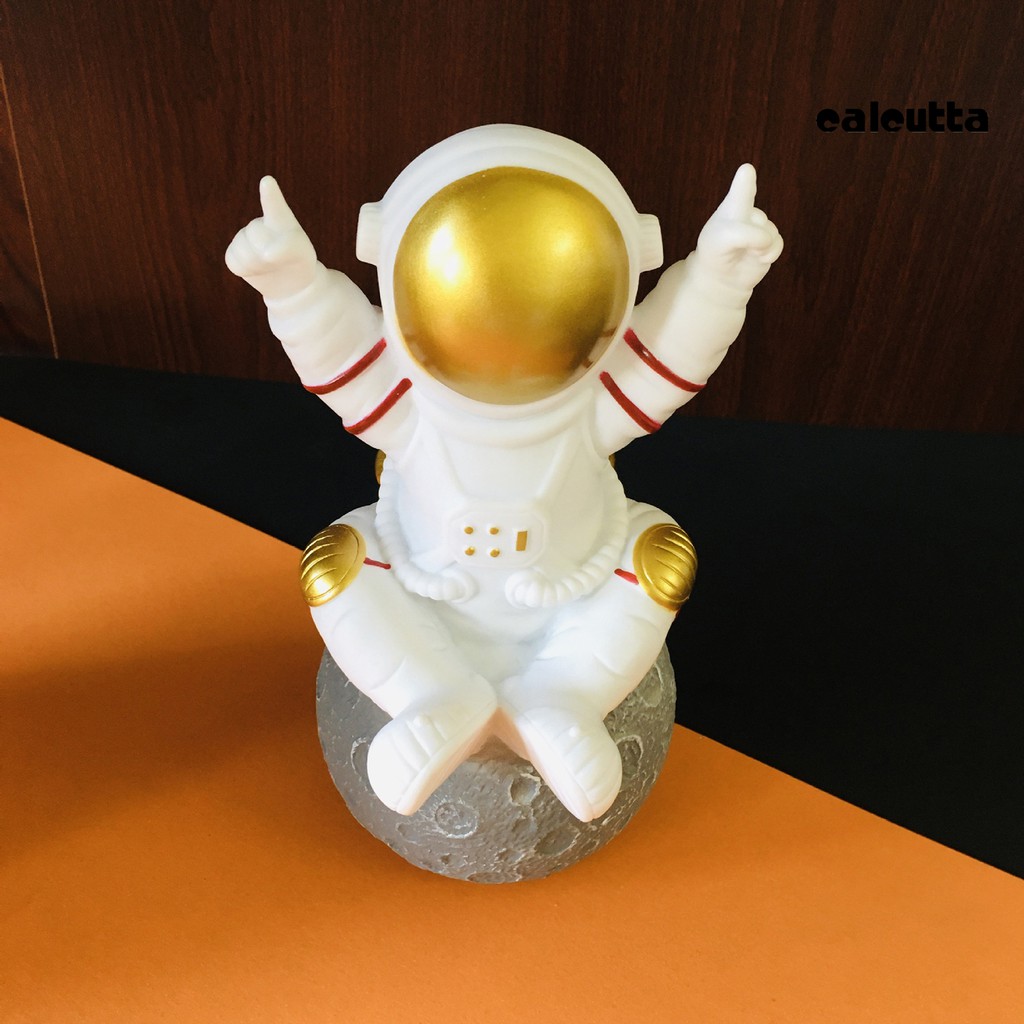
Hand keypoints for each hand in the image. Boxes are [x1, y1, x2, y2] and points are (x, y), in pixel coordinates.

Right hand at [225, 176, 317, 299]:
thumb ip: (288, 249)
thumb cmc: (300, 263)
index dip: (270, 195)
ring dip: (258, 265)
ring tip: (270, 265)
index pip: (274, 205)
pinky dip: (246, 270)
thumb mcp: (303, 255)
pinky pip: (234, 261)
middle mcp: (259, 223)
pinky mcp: (234, 252)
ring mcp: (244, 236)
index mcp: (280, 219)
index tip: (268, 182)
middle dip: (269, 255)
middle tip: (282, 260)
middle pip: (257, 238)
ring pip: (245, 253)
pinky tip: (257, 269)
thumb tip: (267, 254)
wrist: (291, 281)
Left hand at [696, 164, 782, 289]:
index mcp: (733, 206)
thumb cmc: (715, 252)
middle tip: (739, 214)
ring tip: (742, 250)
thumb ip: (744, 235)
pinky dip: (768, 254)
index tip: (747, 170)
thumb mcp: (721, 241)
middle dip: (748, 229)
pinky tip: (757, 257)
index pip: (741, 189)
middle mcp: (749, 212)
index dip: (746, 180)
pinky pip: (777, 244)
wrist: (720, 276)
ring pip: (769, 233)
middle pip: (757, 217)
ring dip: (757, 247)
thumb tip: (767, 240)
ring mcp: (762, 226)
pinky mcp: (771, 242)